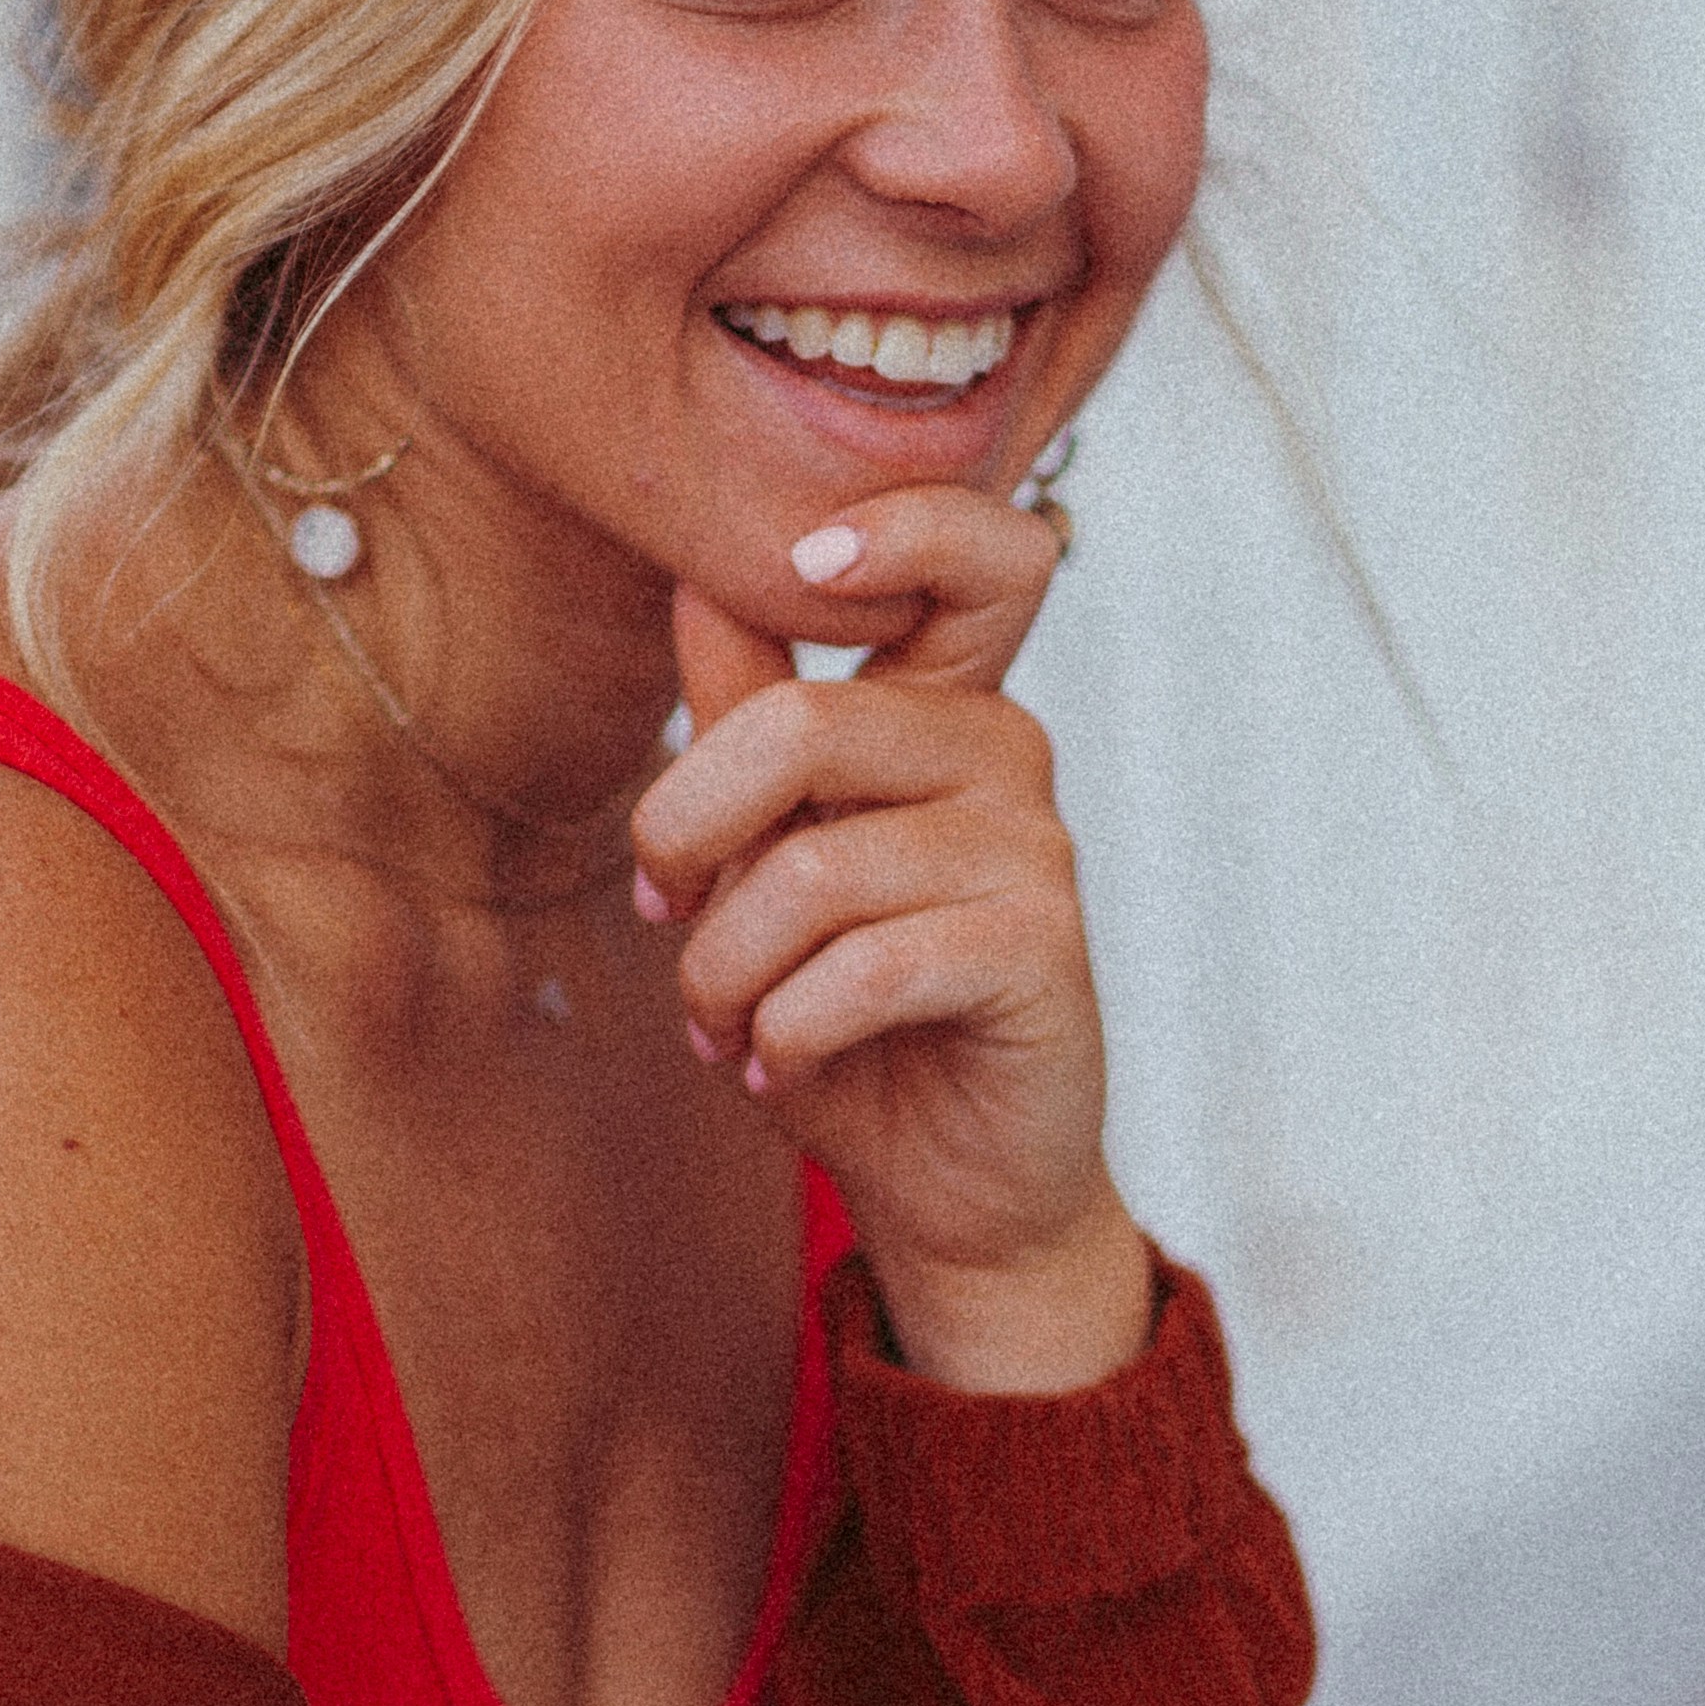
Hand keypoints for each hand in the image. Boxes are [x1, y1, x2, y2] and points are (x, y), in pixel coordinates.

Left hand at [630, 488, 1152, 1395]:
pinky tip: (779, 1065)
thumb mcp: (770, 861)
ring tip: (720, 1027)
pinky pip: (865, 967)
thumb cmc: (849, 1013)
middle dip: (685, 831)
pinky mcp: (1042, 951)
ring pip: (813, 871)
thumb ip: (747, 725)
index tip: (807, 567)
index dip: (903, 523)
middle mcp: (1005, 752)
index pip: (984, 553)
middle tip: (662, 911)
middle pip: (804, 723)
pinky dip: (787, 1031)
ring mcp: (1035, 849)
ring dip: (724, 970)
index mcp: (942, 707)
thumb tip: (697, 578)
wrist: (951, 1182)